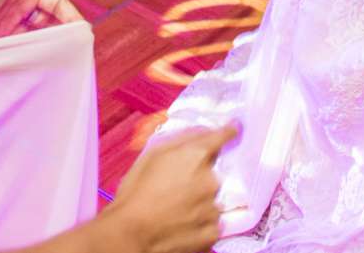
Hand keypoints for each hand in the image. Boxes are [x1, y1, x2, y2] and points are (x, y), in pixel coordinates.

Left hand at [0, 0, 92, 41]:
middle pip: (58, 2)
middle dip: (71, 15)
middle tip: (82, 33)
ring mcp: (19, 13)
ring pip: (49, 21)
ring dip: (59, 32)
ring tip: (69, 46)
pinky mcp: (11, 33)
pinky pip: (35, 38)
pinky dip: (45, 44)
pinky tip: (52, 52)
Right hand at [107, 125, 237, 252]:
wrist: (130, 234)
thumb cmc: (135, 192)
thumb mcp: (152, 154)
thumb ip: (181, 139)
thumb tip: (203, 132)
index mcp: (196, 156)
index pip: (223, 137)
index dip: (228, 132)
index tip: (234, 129)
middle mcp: (212, 180)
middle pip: (214, 172)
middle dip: (201, 177)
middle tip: (179, 187)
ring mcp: (214, 208)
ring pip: (213, 199)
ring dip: (201, 201)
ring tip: (178, 210)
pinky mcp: (213, 233)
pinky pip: (211, 223)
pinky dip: (201, 223)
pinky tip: (183, 225)